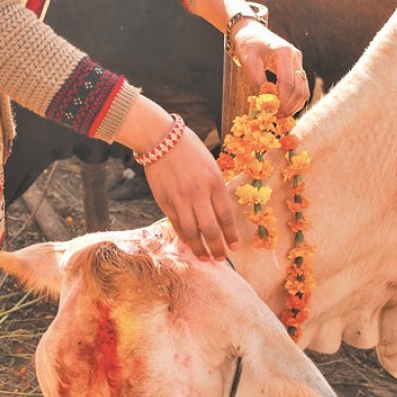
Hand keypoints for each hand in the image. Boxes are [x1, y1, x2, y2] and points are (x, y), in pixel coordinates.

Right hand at [144, 127, 238, 260]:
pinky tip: (189, 244)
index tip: (235, 247)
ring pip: (192, 232)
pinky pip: (176, 224)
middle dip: (217, 247)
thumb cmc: (190, 150)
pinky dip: (184, 237)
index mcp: (214, 182)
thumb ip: (214, 190)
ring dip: (199, 248)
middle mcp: (198, 193)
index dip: (231, 235)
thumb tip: (219, 216)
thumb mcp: (210, 166)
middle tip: (220, 258)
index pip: (226, 216)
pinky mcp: (164, 201)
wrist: (161, 139)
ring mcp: (180, 198)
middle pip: (210, 229)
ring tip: (204, 258)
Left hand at [232, 21, 308, 114]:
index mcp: (283, 53)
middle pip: (299, 88)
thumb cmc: (247, 45)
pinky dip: (295, 99)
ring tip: (280, 114)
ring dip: (294, 105)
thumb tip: (266, 105)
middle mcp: (295, 56)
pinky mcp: (297, 65)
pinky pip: (301, 86)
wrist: (251, 31)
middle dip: (288, 106)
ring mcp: (298, 60)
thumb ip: (258, 82)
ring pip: (304, 89)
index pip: (287, 83)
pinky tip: (284, 106)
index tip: (271, 112)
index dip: (281, 101)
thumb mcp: (248, 63)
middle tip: (276, 116)